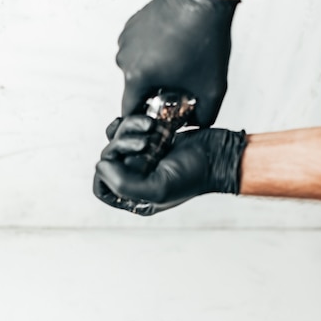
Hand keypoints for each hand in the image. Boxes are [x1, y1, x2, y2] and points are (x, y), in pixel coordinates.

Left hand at [93, 116, 246, 215]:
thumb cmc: (194, 175)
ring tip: (150, 129)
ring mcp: (142, 159)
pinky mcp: (150, 140)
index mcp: (135, 199)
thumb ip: (124, 183)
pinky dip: (134, 122)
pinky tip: (150, 122)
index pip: (101, 188)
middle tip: (146, 143)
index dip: (106, 172)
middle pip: (108, 159)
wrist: (219, 154)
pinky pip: (128, 128)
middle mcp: (136, 180)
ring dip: (129, 130)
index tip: (123, 161)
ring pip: (116, 140)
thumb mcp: (158, 188)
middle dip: (122, 146)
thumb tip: (101, 165)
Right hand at [116, 0, 239, 126]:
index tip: (157, 118)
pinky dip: (151, 53)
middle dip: (153, 94)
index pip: (130, 112)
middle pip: (134, 90)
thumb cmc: (205, 37)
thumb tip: (195, 125)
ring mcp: (126, 40)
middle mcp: (125, 58)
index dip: (144, 120)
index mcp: (137, 76)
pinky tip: (170, 49)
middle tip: (176, 86)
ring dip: (152, 73)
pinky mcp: (131, 26)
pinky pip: (137, 50)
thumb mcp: (211, 87)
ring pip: (135, 70)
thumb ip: (204, 116)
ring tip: (175, 65)